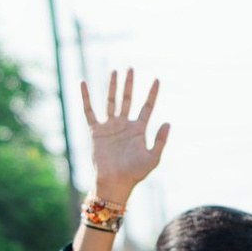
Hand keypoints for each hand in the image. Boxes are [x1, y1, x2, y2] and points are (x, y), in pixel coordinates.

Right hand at [80, 68, 170, 213]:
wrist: (114, 183)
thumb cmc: (135, 173)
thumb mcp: (153, 157)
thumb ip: (161, 140)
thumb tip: (168, 121)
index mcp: (139, 130)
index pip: (147, 107)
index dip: (152, 93)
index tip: (157, 79)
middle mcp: (124, 125)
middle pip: (127, 99)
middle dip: (129, 84)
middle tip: (130, 67)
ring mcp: (110, 127)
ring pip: (111, 101)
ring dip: (112, 86)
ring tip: (114, 71)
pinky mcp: (96, 131)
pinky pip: (89, 111)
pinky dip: (86, 97)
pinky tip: (83, 83)